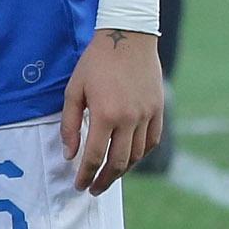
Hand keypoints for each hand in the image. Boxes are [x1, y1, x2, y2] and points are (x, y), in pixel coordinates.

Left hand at [57, 28, 162, 193]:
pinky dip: (141, 154)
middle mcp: (129, 119)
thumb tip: (70, 155)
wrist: (128, 38)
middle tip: (93, 189)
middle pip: (118, 162)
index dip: (85, 175)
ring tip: (108, 176)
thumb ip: (70, 125)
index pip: (93, 156)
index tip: (79, 186)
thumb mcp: (74, 91)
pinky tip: (129, 159)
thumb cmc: (95, 63)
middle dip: (104, 180)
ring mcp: (147, 115)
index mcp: (105, 115)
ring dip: (123, 170)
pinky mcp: (158, 109)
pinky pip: (152, 141)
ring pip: (137, 155)